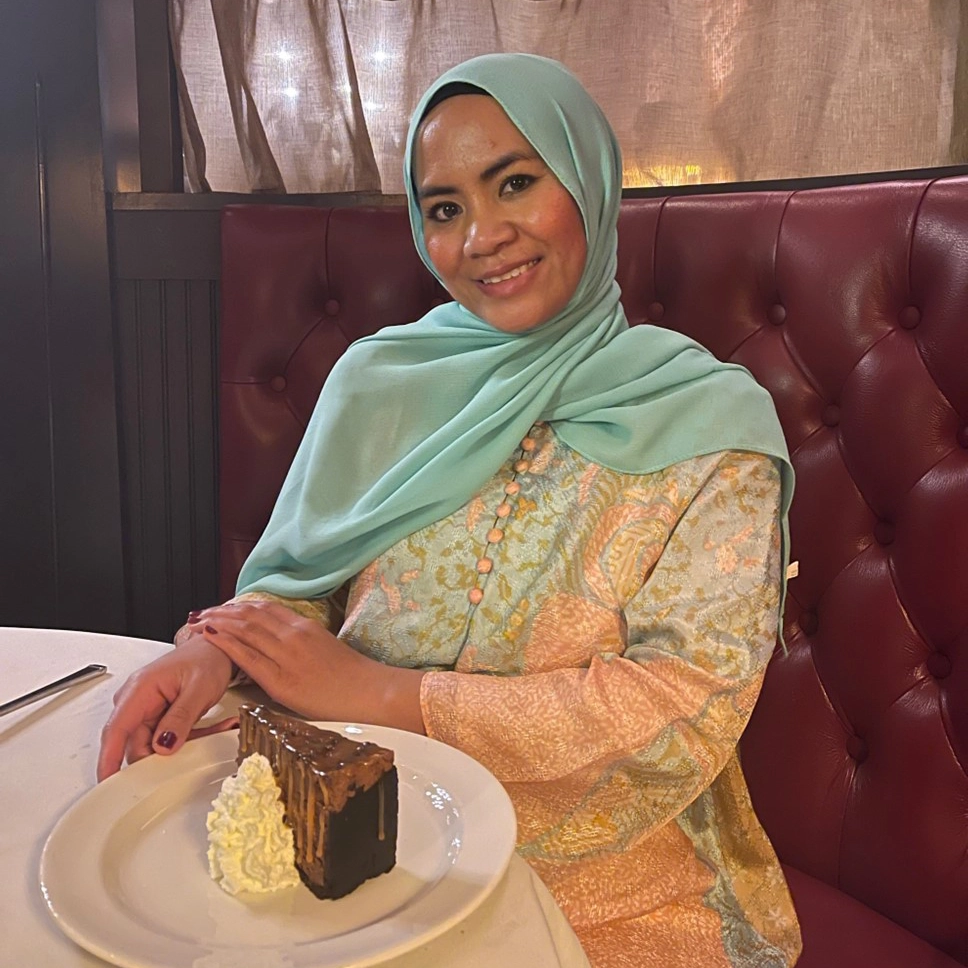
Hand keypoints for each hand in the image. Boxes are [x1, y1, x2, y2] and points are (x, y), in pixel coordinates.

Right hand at [96, 635, 238, 781]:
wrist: (216, 648)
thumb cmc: (206, 657)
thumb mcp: (199, 687)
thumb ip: (180, 717)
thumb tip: (162, 746)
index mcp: (140, 690)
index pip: (116, 730)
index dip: (108, 760)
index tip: (108, 783)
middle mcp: (137, 701)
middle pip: (137, 745)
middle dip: (166, 755)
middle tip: (198, 748)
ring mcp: (147, 710)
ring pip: (155, 745)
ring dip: (185, 744)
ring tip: (214, 730)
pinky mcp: (159, 717)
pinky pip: (167, 739)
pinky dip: (189, 739)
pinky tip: (211, 730)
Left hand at [190, 600, 425, 732]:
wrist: (369, 692)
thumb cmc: (351, 677)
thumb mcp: (325, 647)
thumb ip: (300, 641)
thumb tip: (279, 643)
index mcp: (304, 626)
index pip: (264, 608)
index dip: (239, 606)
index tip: (221, 608)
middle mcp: (293, 635)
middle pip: (249, 615)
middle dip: (221, 612)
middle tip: (200, 612)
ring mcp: (287, 656)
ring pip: (244, 630)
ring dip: (217, 623)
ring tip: (197, 621)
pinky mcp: (281, 680)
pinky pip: (247, 657)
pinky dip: (226, 644)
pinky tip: (210, 637)